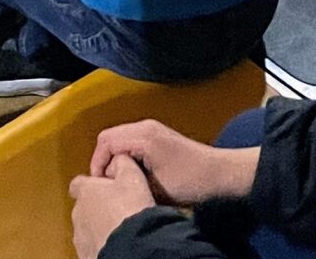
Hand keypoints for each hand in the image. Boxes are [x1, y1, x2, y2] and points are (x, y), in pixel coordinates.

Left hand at [70, 155, 154, 258]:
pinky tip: (116, 244)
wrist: (130, 246)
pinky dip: (100, 245)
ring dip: (98, 227)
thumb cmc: (130, 210)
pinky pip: (91, 247)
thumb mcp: (132, 176)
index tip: (102, 186)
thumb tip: (118, 158)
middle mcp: (78, 214)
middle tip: (118, 209)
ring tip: (119, 229)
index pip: (78, 183)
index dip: (90, 184)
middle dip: (96, 207)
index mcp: (86, 191)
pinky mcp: (85, 254)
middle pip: (83, 207)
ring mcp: (80, 237)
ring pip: (86, 228)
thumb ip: (122, 162)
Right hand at [89, 121, 250, 205]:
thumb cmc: (191, 180)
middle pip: (109, 137)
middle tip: (106, 183)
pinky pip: (130, 141)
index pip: (105, 142)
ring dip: (114, 158)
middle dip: (103, 161)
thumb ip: (127, 180)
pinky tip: (132, 174)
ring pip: (119, 138)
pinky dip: (125, 155)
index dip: (97, 164)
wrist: (218, 173)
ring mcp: (152, 129)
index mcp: (143, 136)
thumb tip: (109, 182)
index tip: (100, 184)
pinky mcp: (157, 136)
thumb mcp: (154, 187)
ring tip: (118, 180)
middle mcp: (145, 127)